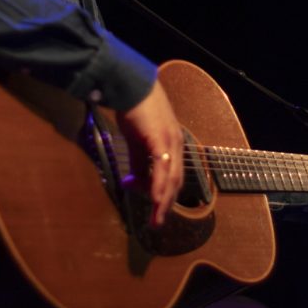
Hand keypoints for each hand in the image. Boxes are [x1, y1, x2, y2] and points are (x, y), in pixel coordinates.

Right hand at [116, 81, 184, 227]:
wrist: (131, 85)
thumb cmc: (134, 109)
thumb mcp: (135, 140)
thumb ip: (138, 161)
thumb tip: (133, 182)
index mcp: (172, 143)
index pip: (174, 175)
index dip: (167, 194)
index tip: (159, 211)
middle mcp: (176, 144)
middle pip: (176, 181)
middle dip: (166, 204)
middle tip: (157, 222)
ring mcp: (171, 142)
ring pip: (171, 178)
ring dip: (163, 201)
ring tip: (156, 219)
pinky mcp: (161, 140)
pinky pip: (162, 169)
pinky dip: (159, 186)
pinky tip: (155, 200)